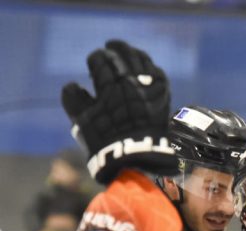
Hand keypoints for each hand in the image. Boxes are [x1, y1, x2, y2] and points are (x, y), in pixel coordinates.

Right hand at [61, 40, 175, 183]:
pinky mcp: (163, 97)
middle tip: (109, 47)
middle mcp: (132, 85)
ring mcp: (150, 89)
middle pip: (122, 56)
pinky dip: (150, 68)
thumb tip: (73, 85)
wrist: (137, 158)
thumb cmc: (106, 142)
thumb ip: (74, 100)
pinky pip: (158, 74)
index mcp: (109, 88)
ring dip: (133, 54)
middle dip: (114, 50)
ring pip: (142, 61)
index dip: (95, 59)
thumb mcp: (82, 122)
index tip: (94, 60)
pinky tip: (145, 68)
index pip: (101, 62)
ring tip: (126, 52)